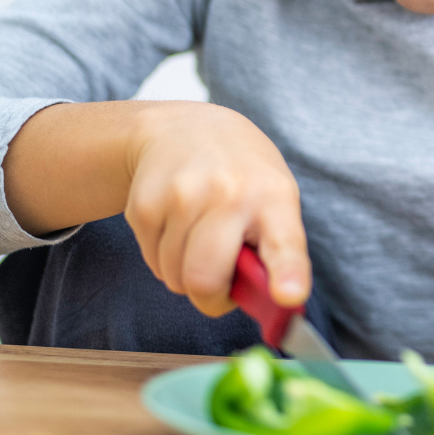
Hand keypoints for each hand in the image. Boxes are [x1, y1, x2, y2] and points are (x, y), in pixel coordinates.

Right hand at [123, 102, 308, 315]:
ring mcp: (181, 196)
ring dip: (185, 274)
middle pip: (205, 280)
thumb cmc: (240, 174)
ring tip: (199, 237)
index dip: (287, 273)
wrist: (181, 128)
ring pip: (175, 279)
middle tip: (221, 280)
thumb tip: (274, 306)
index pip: (284, 241)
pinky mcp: (143, 204)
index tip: (290, 295)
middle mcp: (227, 193)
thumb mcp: (273, 196)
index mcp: (272, 196)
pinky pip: (152, 263)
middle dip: (211, 297)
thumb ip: (275, 250)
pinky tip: (176, 224)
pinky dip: (164, 257)